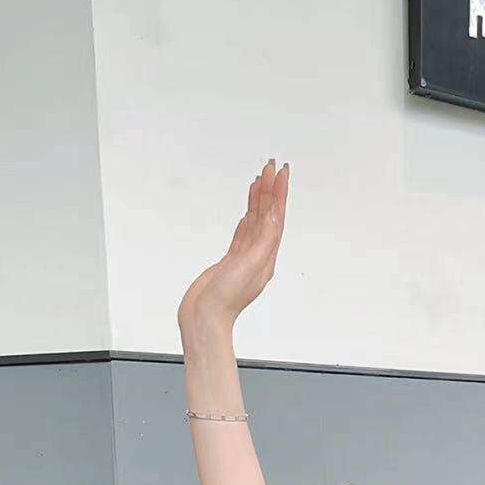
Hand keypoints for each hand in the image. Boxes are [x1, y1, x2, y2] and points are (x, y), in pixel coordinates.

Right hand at [178, 159, 289, 337]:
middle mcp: (258, 256)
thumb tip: (274, 214)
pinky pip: (242, 233)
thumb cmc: (226, 298)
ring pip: (255, 221)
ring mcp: (244, 258)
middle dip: (270, 190)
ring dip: (259, 200)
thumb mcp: (249, 264)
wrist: (204, 317)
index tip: (280, 172)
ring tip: (261, 179)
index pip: (276, 218)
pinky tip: (248, 209)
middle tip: (271, 166)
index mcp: (267, 257)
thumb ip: (263, 239)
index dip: (279, 193)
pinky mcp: (230, 261)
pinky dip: (247, 217)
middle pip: (267, 216)